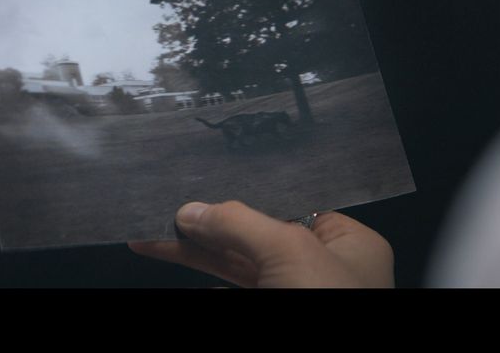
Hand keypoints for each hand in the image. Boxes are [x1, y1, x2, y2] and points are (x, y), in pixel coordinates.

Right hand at [128, 201, 393, 287]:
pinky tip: (175, 263)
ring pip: (236, 265)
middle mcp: (321, 267)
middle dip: (209, 226)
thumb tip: (190, 211)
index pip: (286, 205)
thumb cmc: (325, 296)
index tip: (200, 188)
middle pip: (254, 235)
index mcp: (346, 241)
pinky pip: (231, 290)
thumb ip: (238, 224)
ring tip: (153, 238)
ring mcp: (293, 292)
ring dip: (195, 253)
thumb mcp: (287, 250)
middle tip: (165, 214)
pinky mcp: (267, 310)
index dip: (242, 196)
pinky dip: (205, 282)